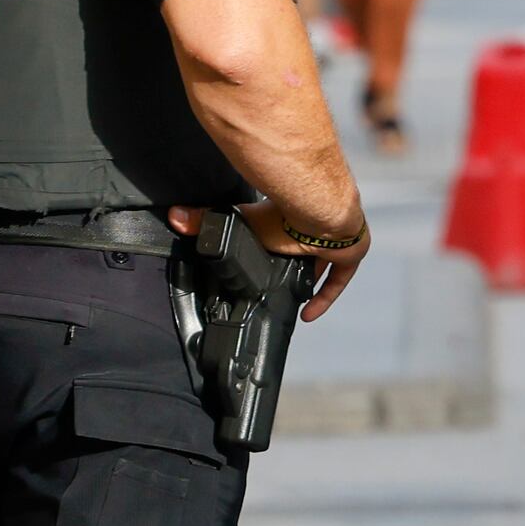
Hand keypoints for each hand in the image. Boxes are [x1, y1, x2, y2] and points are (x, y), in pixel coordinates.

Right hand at [179, 194, 370, 321]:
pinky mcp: (351, 254)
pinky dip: (325, 296)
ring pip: (322, 263)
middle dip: (293, 264)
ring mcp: (336, 241)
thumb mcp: (243, 220)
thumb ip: (207, 218)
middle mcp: (314, 229)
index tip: (263, 261)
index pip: (281, 233)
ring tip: (291, 300)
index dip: (274, 249)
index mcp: (290, 218)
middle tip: (276, 283)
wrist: (321, 210)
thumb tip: (173, 215)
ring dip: (309, 279)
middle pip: (304, 250)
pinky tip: (309, 314)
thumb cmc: (282, 212)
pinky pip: (339, 280)